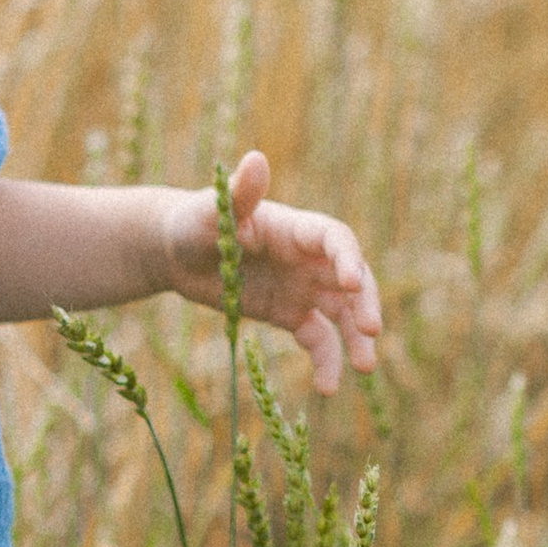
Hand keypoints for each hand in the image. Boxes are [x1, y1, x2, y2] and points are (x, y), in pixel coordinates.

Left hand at [171, 151, 381, 390]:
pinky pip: (318, 338)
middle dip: (365, 302)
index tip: (352, 284)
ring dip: (357, 338)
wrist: (176, 252)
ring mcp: (302, 286)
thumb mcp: (211, 210)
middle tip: (371, 330)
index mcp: (294, 228)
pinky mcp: (291, 313)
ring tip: (364, 367)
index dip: (348, 258)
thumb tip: (256, 159)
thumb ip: (239, 193)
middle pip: (351, 278)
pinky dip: (327, 361)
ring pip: (343, 313)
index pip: (334, 238)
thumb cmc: (192, 222)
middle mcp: (307, 258)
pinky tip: (328, 387)